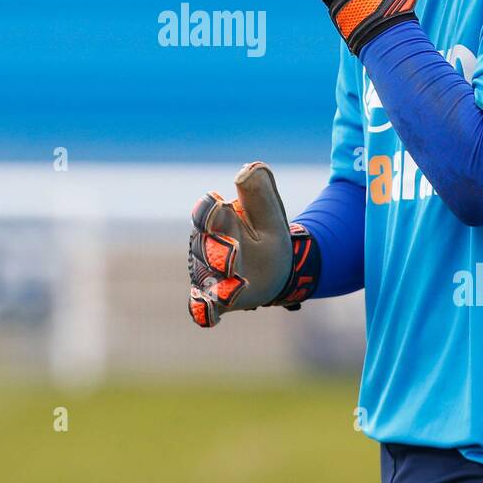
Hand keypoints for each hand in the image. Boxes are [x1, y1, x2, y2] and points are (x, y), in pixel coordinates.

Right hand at [187, 161, 320, 327]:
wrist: (279, 269)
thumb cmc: (268, 236)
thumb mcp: (270, 213)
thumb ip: (258, 192)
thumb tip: (245, 171)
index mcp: (216, 221)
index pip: (205, 215)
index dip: (209, 213)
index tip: (219, 205)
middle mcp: (204, 248)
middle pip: (204, 248)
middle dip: (217, 250)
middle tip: (234, 251)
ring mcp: (207, 277)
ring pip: (205, 277)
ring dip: (218, 279)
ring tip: (237, 281)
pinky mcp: (217, 302)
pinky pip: (202, 308)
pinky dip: (203, 309)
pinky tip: (209, 310)